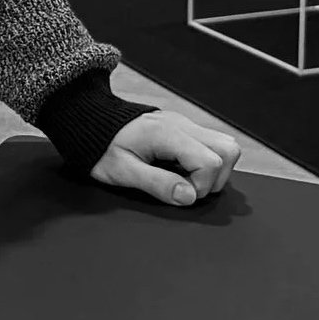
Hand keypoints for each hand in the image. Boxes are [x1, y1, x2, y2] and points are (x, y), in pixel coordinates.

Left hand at [89, 110, 241, 205]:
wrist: (90, 122)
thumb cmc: (102, 148)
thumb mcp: (122, 171)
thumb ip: (157, 184)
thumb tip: (189, 197)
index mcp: (167, 133)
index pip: (211, 161)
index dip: (201, 186)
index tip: (178, 193)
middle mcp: (181, 124)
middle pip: (228, 149)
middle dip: (215, 178)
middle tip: (185, 187)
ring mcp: (184, 123)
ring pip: (225, 144)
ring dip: (214, 169)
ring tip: (185, 179)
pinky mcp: (183, 127)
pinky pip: (210, 143)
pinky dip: (205, 160)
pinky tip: (181, 168)